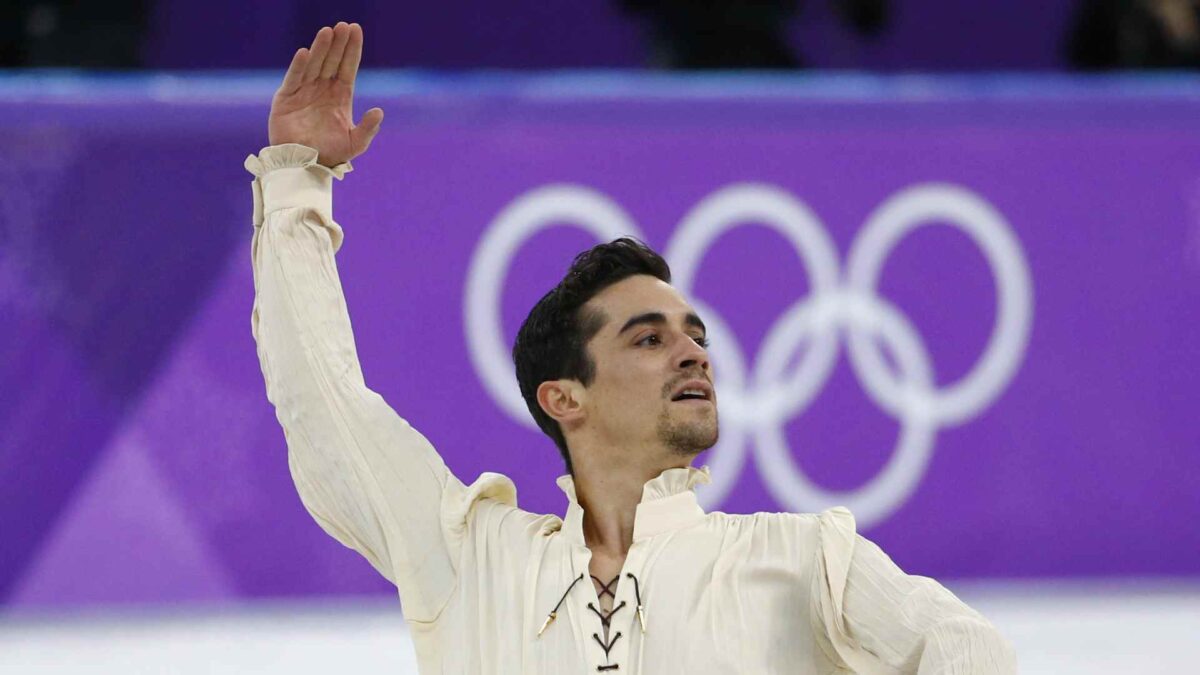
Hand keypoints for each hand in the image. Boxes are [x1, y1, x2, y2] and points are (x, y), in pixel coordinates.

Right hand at [268, 22, 382, 167]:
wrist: (305, 166)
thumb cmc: (331, 154)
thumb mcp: (355, 143)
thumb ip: (368, 128)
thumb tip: (379, 111)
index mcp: (340, 96)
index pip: (347, 67)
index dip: (352, 49)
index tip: (356, 30)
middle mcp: (322, 89)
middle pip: (332, 61)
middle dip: (338, 44)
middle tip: (343, 26)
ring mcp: (304, 91)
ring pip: (314, 65)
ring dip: (321, 49)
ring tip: (327, 32)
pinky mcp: (286, 98)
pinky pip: (294, 78)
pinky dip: (299, 66)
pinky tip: (305, 52)